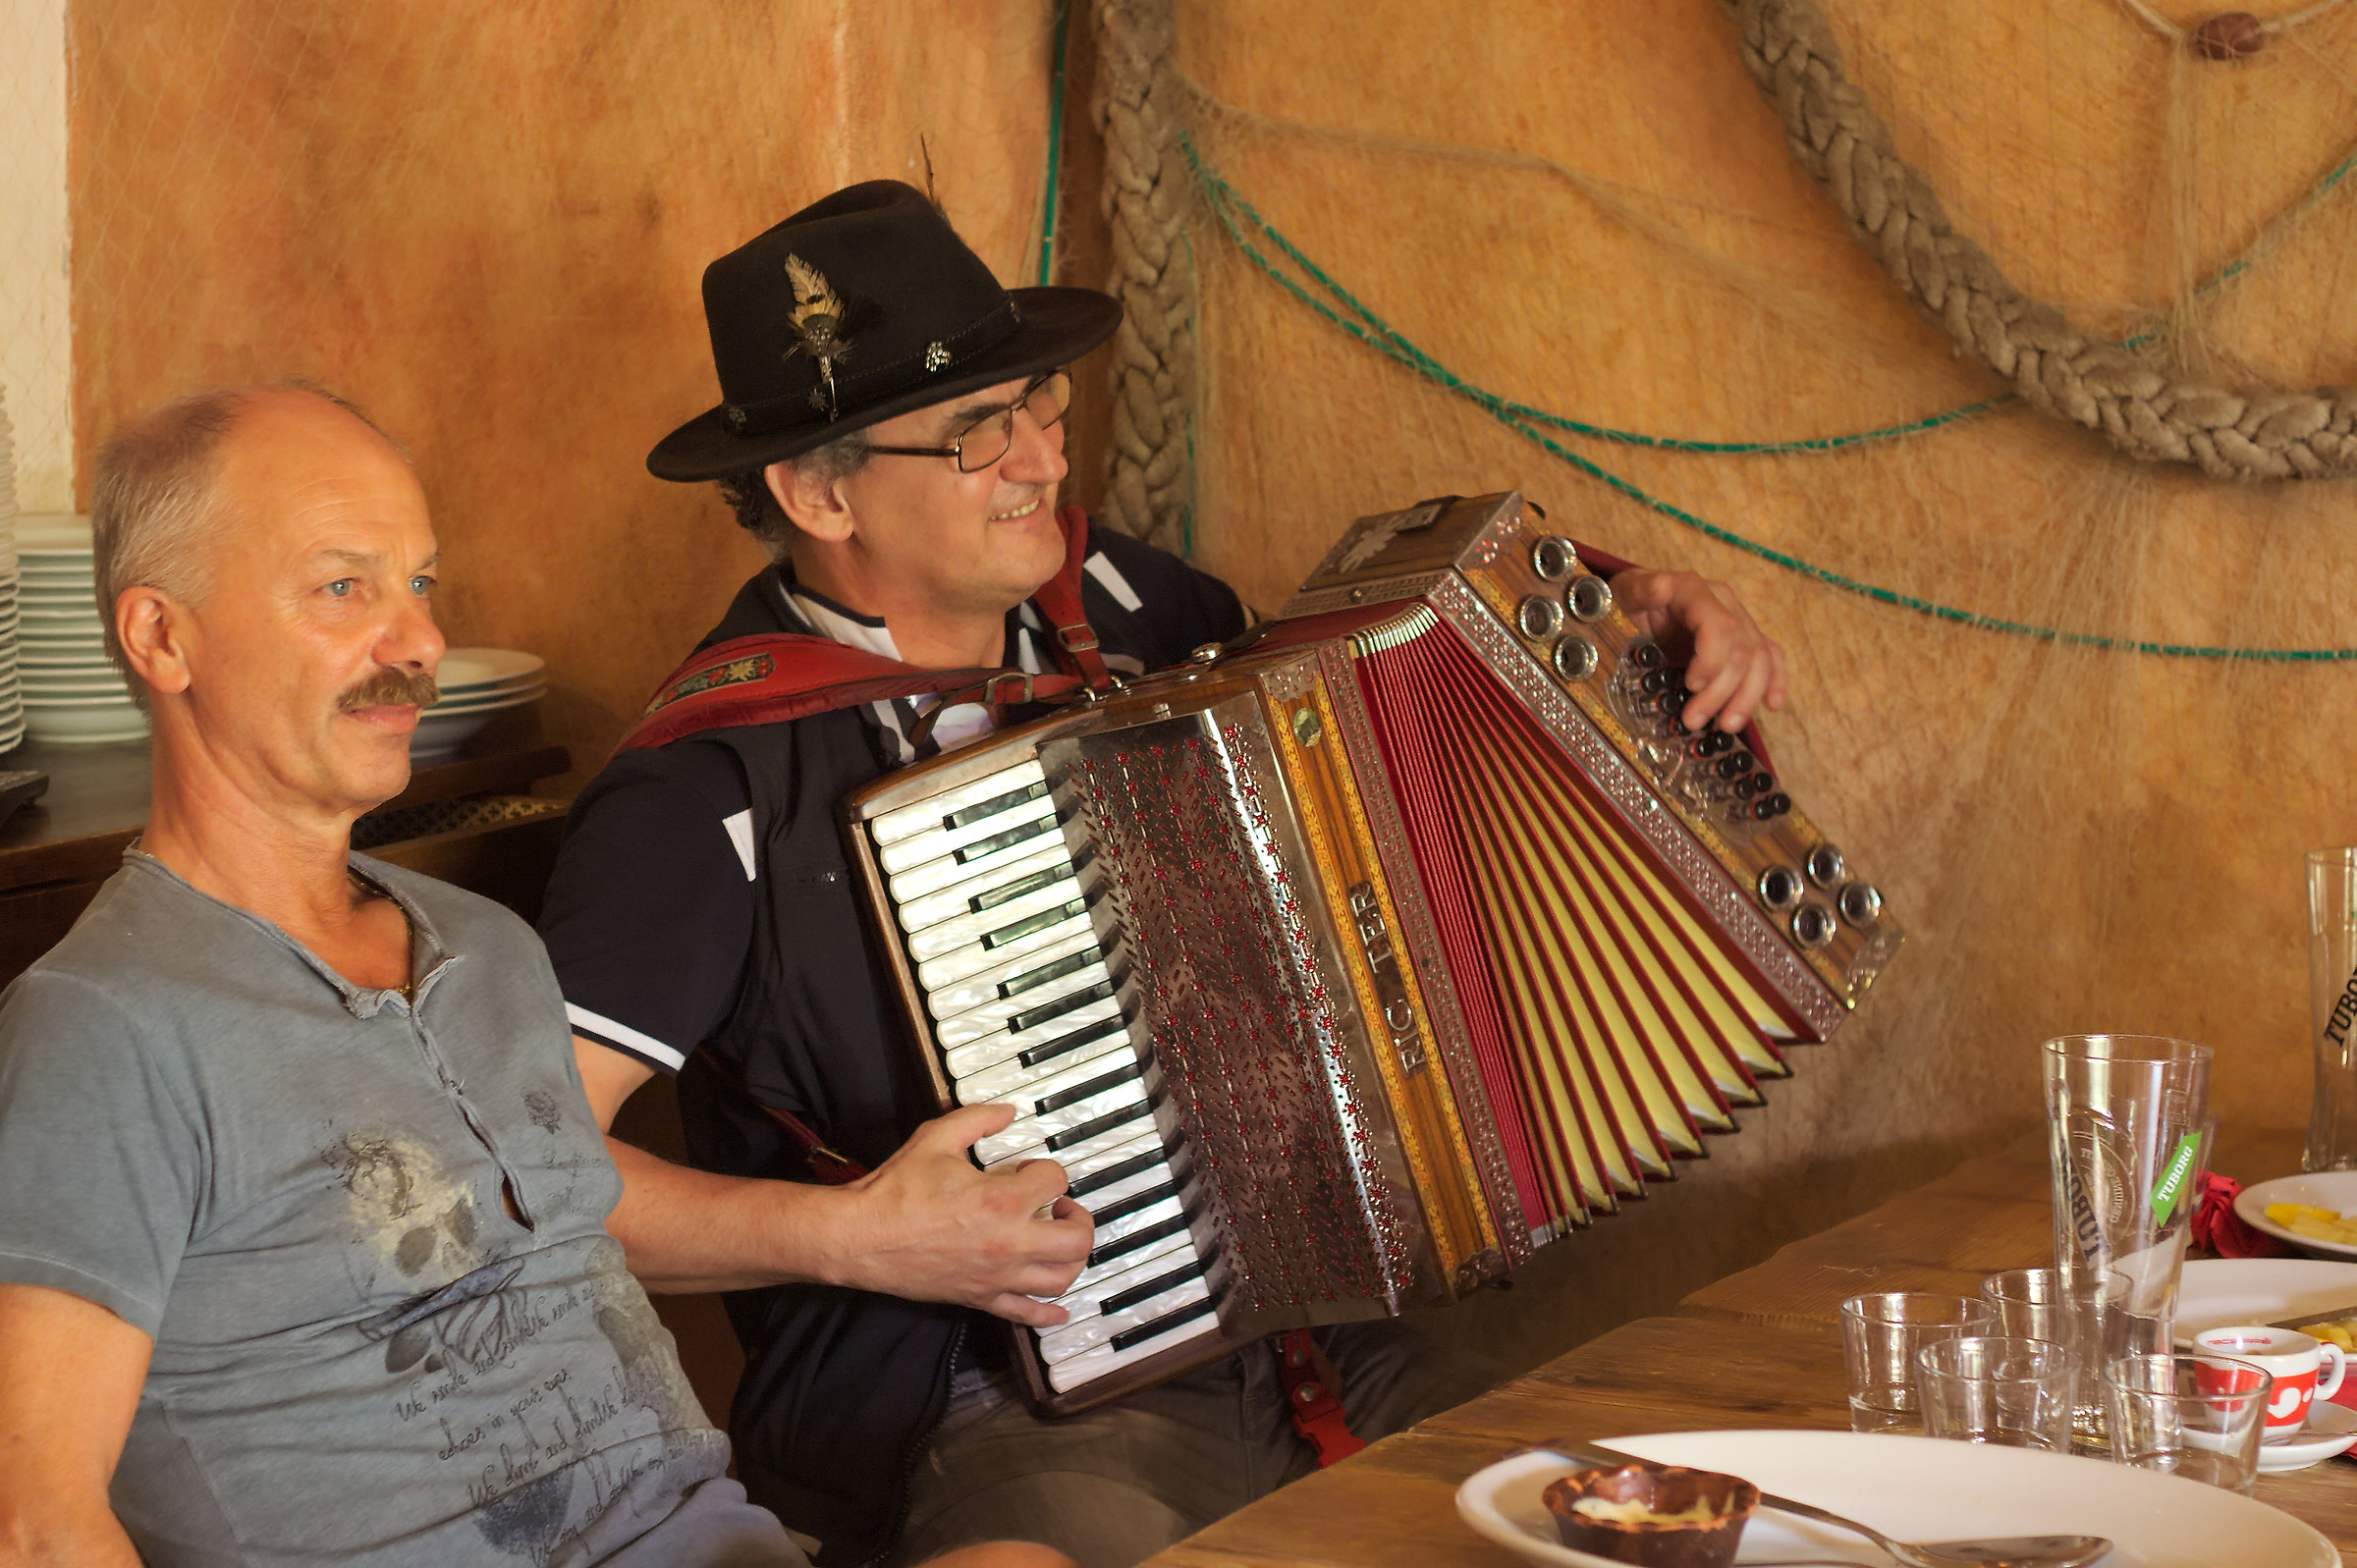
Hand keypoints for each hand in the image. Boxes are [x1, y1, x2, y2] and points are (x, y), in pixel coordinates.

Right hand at [829, 1104, 1092, 1327]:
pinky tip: (1059, 1308)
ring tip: (1058, 1242)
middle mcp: (1009, 1243)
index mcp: (1002, 1200)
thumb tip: (1008, 1111)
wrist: (860, 1237)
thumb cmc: (896, 1191)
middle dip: (1079, 1218)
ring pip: (1062, 1278)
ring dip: (1071, 1258)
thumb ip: (977, 1119)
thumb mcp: (937, 1138)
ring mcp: (998, 1276)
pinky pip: (1027, 1314)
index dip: (1046, 1169)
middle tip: (1062, 1207)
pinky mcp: (981, 1298)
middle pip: (1077, 1238)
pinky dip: (1048, 1313)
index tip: (1028, 1169)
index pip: (1055, 1180)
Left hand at [1609, 568, 1787, 732]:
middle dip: (1720, 691)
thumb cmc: (1629, 601)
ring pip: (1759, 659)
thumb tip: (1662, 586)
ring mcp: (1738, 620)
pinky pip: (1771, 656)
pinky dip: (1775, 681)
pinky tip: (1772, 705)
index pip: (1720, 625)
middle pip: (1740, 650)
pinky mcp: (1745, 638)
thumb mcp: (1625, 594)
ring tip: (1726, 725)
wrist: (1638, 602)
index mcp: (1695, 591)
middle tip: (1694, 720)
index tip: (1691, 685)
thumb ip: (1641, 591)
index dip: (1712, 660)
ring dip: (1746, 697)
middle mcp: (1724, 603)